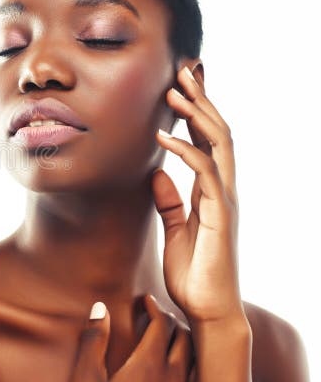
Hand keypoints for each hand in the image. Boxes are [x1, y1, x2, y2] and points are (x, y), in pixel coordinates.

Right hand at [64, 295, 195, 381]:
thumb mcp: (84, 379)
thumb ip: (93, 339)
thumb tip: (100, 308)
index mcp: (149, 367)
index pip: (163, 324)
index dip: (154, 307)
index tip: (145, 300)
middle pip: (187, 340)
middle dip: (173, 323)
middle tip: (157, 318)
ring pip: (199, 365)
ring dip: (187, 347)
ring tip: (171, 343)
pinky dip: (191, 374)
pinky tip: (177, 379)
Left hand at [152, 65, 244, 324]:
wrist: (208, 310)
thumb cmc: (193, 273)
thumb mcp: (175, 228)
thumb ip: (169, 201)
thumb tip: (155, 174)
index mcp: (211, 190)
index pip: (208, 141)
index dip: (198, 111)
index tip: (182, 85)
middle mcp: (222, 189)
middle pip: (218, 132)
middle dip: (202, 100)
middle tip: (183, 71)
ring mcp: (224, 200)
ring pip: (218, 144)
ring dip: (196, 115)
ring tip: (174, 92)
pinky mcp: (220, 215)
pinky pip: (204, 173)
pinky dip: (184, 150)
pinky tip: (162, 136)